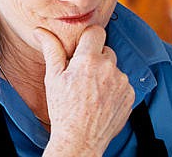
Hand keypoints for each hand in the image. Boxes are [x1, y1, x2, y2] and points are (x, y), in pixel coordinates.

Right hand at [35, 25, 133, 156]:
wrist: (80, 139)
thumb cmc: (63, 108)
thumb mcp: (53, 77)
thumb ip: (51, 49)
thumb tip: (40, 31)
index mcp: (88, 60)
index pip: (96, 32)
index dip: (88, 37)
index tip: (81, 46)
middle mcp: (109, 68)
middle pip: (105, 50)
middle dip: (95, 58)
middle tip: (81, 74)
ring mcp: (122, 82)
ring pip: (114, 68)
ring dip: (105, 74)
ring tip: (91, 91)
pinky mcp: (130, 96)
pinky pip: (122, 83)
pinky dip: (113, 88)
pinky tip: (101, 100)